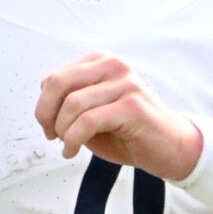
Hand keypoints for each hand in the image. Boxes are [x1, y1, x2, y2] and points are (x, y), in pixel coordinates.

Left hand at [34, 52, 202, 179]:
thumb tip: (43, 102)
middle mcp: (114, 66)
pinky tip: (72, 151)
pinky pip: (88, 121)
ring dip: (62, 131)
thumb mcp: (92, 111)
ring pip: (72, 104)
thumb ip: (69, 101)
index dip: (44, 106)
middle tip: (51, 135)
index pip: (55, 78)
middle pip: (58, 83)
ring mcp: (125, 83)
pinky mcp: (132, 106)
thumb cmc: (129, 131)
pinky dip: (73, 140)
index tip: (49, 127)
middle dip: (46, 114)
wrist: (170, 148)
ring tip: (67, 145)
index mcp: (102, 62)